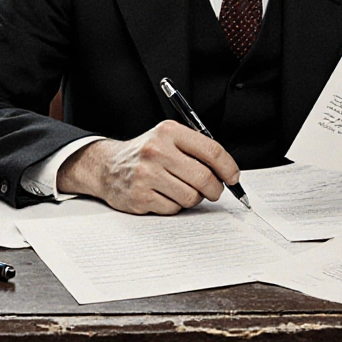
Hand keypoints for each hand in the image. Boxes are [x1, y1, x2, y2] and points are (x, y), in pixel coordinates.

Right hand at [55, 121, 241, 214]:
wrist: (107, 166)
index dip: (228, 168)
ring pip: (191, 197)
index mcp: (169, 132)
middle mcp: (157, 151)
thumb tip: (228, 173)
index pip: (212, 151)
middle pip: (204, 178)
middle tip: (213, 190)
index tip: (233, 177)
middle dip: (215, 189)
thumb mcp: (168, 139)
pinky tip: (163, 195)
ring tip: (181, 189)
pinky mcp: (140, 196)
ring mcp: (147, 175)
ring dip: (193, 198)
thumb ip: (196, 150)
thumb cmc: (146, 154)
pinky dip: (174, 206)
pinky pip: (174, 209)